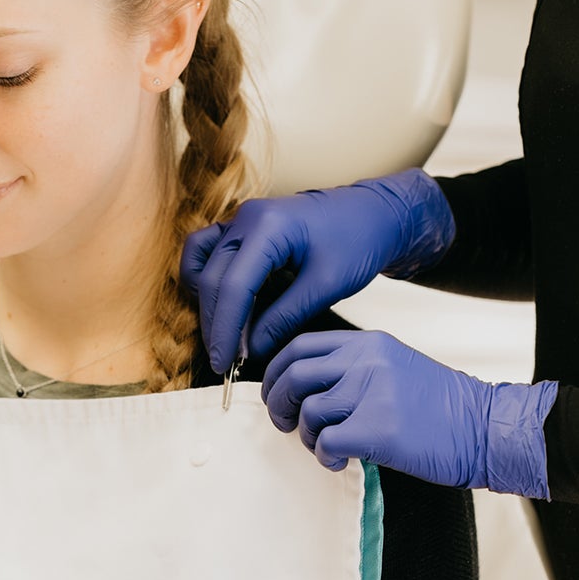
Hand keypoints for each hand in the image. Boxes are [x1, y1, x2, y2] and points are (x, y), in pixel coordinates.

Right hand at [181, 170, 455, 374]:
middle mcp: (246, 219)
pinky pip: (207, 252)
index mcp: (267, 226)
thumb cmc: (358, 241)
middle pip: (213, 280)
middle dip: (217, 325)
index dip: (225, 330)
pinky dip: (208, 280)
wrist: (374, 214)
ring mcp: (241, 221)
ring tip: (227, 337)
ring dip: (210, 304)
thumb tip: (251, 350)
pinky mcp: (244, 229)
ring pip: (203, 266)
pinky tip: (223, 305)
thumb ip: (285, 317)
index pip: (233, 286)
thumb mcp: (326, 285)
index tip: (226, 364)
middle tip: (228, 362)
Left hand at [261, 329, 558, 495]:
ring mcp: (373, 393)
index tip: (275, 393)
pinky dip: (325, 457)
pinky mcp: (379, 429)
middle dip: (279, 404)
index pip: (300, 345)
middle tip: (286, 425)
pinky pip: (326, 442)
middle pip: (294, 375)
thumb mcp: (395, 367)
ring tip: (328, 448)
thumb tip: (304, 389)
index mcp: (368, 343)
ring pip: (309, 411)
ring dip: (307, 437)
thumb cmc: (440, 408)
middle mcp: (367, 361)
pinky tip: (341, 462)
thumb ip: (353, 369)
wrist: (486, 429)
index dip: (275, 372)